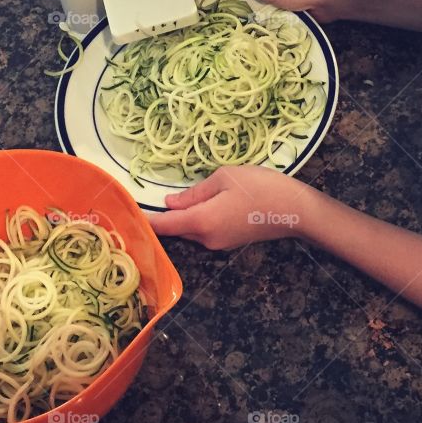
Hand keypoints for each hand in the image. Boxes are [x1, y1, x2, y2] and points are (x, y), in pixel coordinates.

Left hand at [148, 166, 317, 249]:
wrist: (295, 210)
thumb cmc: (260, 187)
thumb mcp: (225, 178)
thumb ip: (195, 192)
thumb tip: (170, 203)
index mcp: (200, 222)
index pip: (163, 225)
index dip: (143, 220)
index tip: (126, 213)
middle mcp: (205, 239)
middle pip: (175, 229)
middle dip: (163, 217)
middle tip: (149, 198)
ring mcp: (219, 243)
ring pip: (191, 230)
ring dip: (183, 217)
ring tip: (179, 197)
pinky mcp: (230, 242)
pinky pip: (205, 230)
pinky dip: (198, 219)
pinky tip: (205, 203)